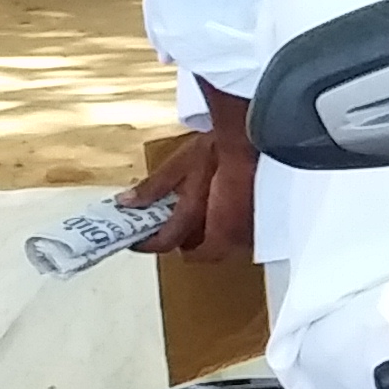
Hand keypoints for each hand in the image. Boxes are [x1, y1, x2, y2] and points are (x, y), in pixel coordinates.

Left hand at [135, 95, 255, 259]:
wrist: (257, 136)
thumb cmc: (221, 146)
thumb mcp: (180, 163)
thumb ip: (154, 187)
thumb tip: (126, 202)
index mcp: (197, 214)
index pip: (168, 242)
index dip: (150, 243)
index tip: (140, 239)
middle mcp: (223, 229)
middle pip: (200, 251)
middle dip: (187, 242)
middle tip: (175, 227)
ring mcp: (246, 228)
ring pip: (223, 245)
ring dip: (209, 236)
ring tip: (200, 215)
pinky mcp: (262, 222)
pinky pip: (240, 235)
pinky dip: (228, 227)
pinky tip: (223, 207)